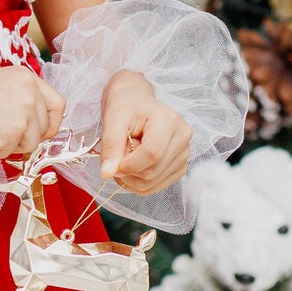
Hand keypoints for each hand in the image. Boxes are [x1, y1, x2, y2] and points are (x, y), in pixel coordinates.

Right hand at [0, 67, 65, 158]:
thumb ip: (22, 98)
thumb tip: (39, 122)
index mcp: (26, 76)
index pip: (58, 103)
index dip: (51, 122)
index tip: (40, 132)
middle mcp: (29, 89)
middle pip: (46, 127)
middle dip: (28, 137)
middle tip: (6, 135)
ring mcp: (24, 110)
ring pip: (32, 143)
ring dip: (11, 145)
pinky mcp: (15, 129)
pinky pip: (12, 151)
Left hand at [100, 70, 192, 194]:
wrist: (136, 103)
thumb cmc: (125, 107)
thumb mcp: (113, 120)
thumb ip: (111, 146)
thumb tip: (107, 173)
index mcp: (169, 121)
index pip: (152, 154)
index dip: (129, 165)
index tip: (112, 162)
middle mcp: (182, 138)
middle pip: (152, 172)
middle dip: (128, 170)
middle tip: (120, 152)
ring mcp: (184, 153)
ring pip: (153, 183)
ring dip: (132, 177)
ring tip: (128, 156)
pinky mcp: (180, 166)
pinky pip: (156, 186)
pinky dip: (139, 182)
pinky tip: (134, 166)